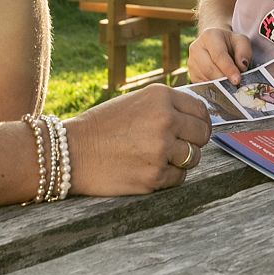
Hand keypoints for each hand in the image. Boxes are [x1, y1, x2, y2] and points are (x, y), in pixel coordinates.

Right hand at [63, 84, 211, 195]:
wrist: (71, 151)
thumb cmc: (102, 126)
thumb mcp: (136, 102)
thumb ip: (166, 107)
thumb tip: (197, 119)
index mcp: (160, 96)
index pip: (201, 110)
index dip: (199, 122)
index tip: (193, 129)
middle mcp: (165, 120)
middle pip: (202, 134)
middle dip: (193, 142)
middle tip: (177, 146)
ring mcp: (161, 149)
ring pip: (193, 158)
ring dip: (181, 160)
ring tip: (156, 157)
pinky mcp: (154, 176)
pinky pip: (178, 178)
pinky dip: (168, 177)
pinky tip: (147, 170)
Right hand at [188, 27, 252, 83]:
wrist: (216, 43)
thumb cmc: (230, 42)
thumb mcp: (241, 41)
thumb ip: (244, 52)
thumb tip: (242, 66)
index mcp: (209, 36)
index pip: (218, 55)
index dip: (228, 69)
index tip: (237, 80)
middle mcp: (196, 48)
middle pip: (209, 69)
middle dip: (224, 79)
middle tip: (235, 85)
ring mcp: (191, 61)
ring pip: (205, 78)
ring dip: (219, 84)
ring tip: (230, 84)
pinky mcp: (191, 73)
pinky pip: (202, 85)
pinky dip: (213, 87)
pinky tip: (222, 85)